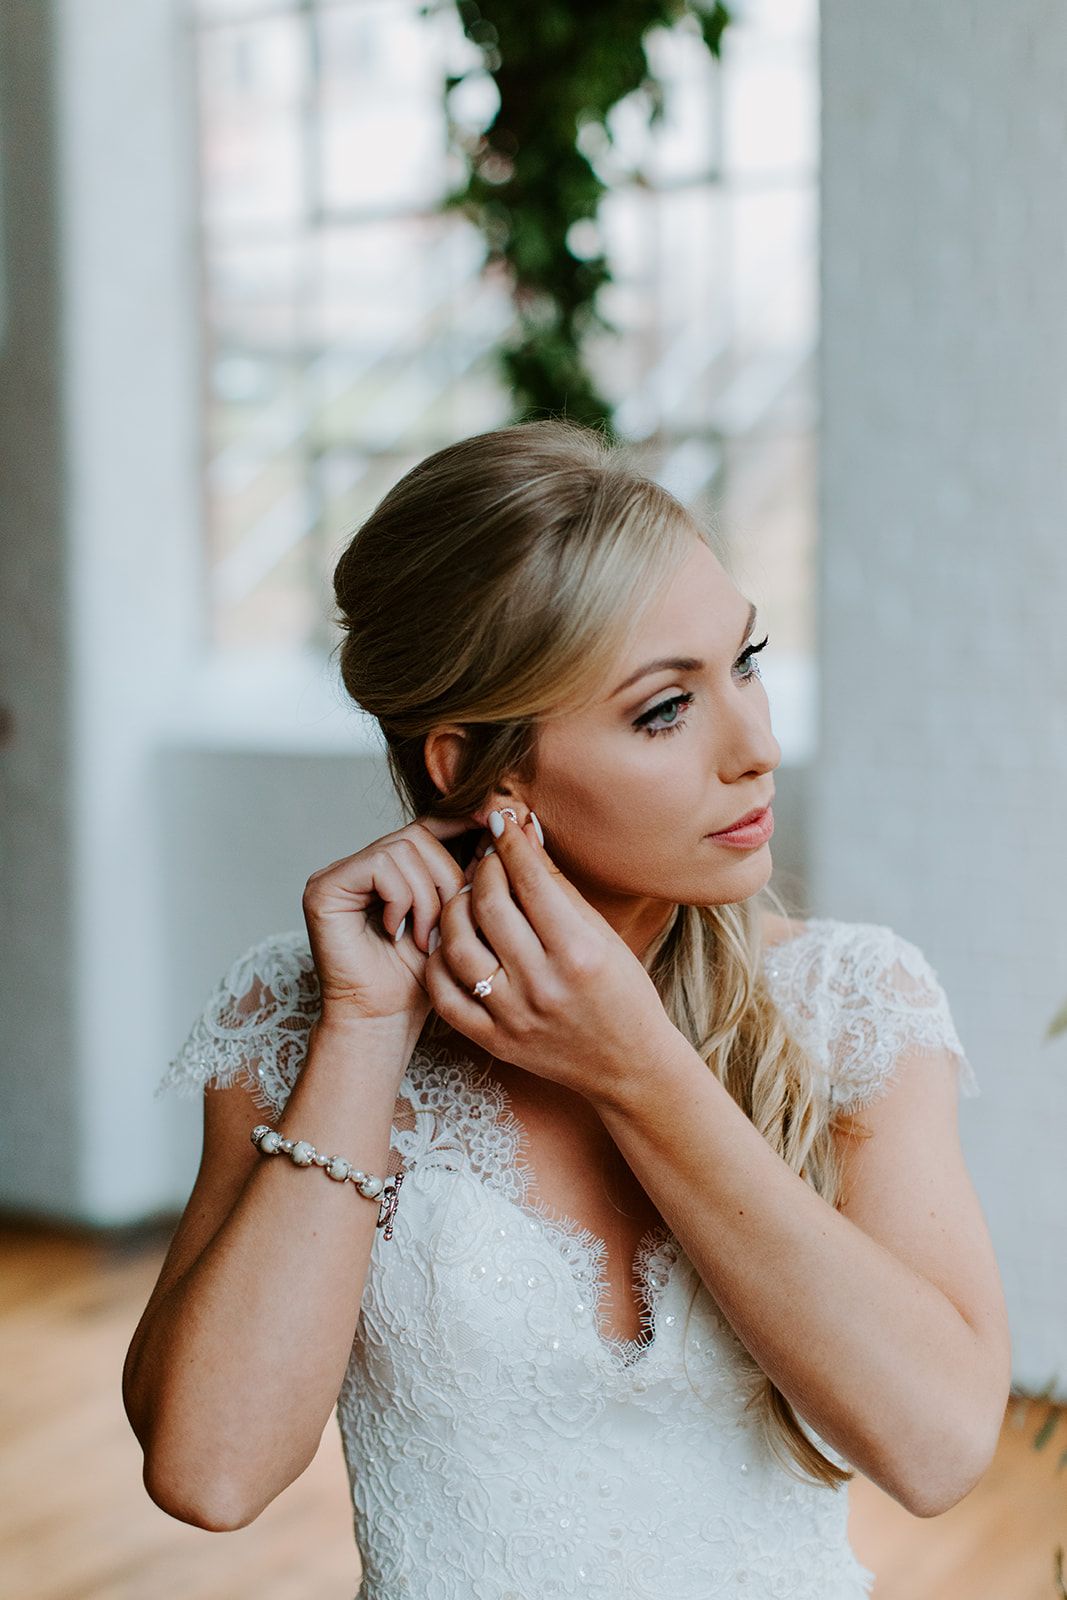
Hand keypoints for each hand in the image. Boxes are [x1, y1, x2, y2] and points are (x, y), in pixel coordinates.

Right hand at [302, 812, 481, 1030]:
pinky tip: (397, 932)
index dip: (462, 822)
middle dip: (446, 879)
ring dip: (426, 896)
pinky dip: (402, 899)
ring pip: (404, 848)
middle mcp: (360, 864)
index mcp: (390, 868)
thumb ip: (474, 873)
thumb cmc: (421, 979)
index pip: (429, 825)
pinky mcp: (324, 886)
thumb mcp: (459, 918)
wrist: (385, 1020)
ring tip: (423, 937)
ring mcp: (339, 873)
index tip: (497, 822)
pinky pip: (381, 866)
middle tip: (445, 926)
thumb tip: (509, 821)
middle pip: (420, 835)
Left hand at [424, 809, 679, 1103]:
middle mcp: (543, 984)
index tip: (502, 822)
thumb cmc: (623, 993)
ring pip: (457, 946)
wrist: (628, 1066)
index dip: (511, 843)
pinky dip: (437, 961)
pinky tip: (449, 941)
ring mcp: (513, 1016)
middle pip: (489, 907)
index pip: (530, 881)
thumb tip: (524, 833)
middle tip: (486, 857)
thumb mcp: (602, 935)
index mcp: (579, 952)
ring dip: (454, 909)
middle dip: (483, 868)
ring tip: (467, 896)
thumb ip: (559, 886)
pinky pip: (444, 995)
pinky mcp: (493, 1041)